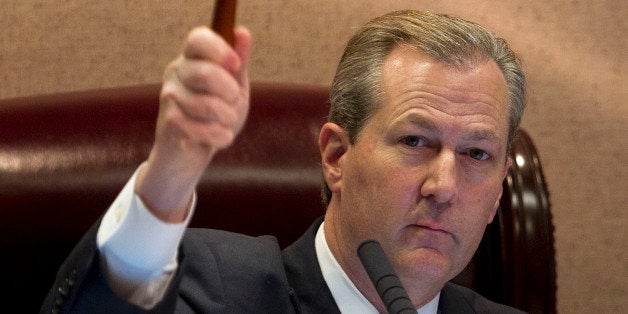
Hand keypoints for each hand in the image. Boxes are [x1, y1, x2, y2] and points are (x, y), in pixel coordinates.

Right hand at [136, 26, 251, 221]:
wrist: (189, 154)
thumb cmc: (214, 117)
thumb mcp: (233, 87)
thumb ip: (238, 63)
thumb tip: (243, 32)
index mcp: (192, 58)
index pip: (198, 39)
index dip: (219, 50)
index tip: (236, 65)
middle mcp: (176, 73)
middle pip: (206, 73)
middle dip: (230, 93)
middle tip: (234, 102)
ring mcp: (169, 97)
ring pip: (208, 105)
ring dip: (227, 119)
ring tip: (226, 124)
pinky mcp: (170, 122)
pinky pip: (202, 128)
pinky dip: (219, 136)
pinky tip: (219, 138)